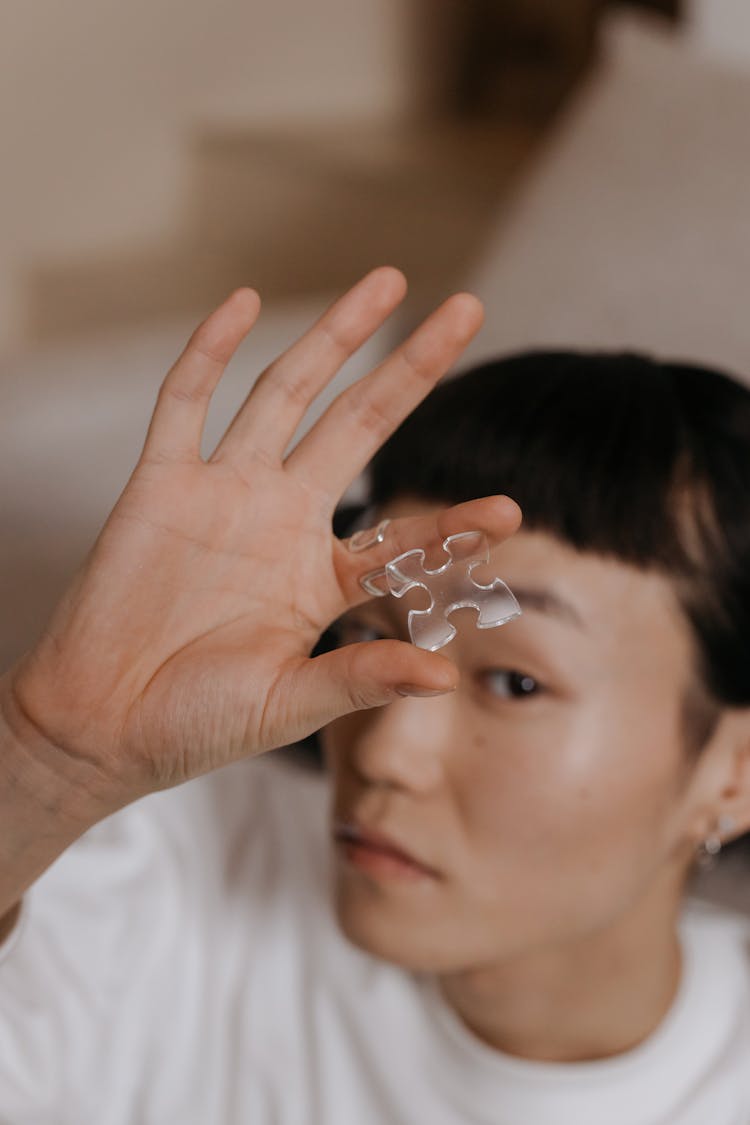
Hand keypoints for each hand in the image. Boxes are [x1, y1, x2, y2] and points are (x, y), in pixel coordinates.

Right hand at [5, 268, 519, 814]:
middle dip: (410, 369)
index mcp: (319, 576)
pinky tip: (246, 303)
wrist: (100, 724)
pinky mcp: (160, 484)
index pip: (399, 535)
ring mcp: (223, 494)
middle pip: (357, 424)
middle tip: (467, 310)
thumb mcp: (289, 705)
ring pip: (284, 394)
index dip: (451, 523)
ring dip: (332, 337)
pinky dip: (208, 352)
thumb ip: (361, 677)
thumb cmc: (194, 723)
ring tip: (387, 283)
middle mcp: (281, 519)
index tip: (509, 511)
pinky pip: (184, 403)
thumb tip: (444, 674)